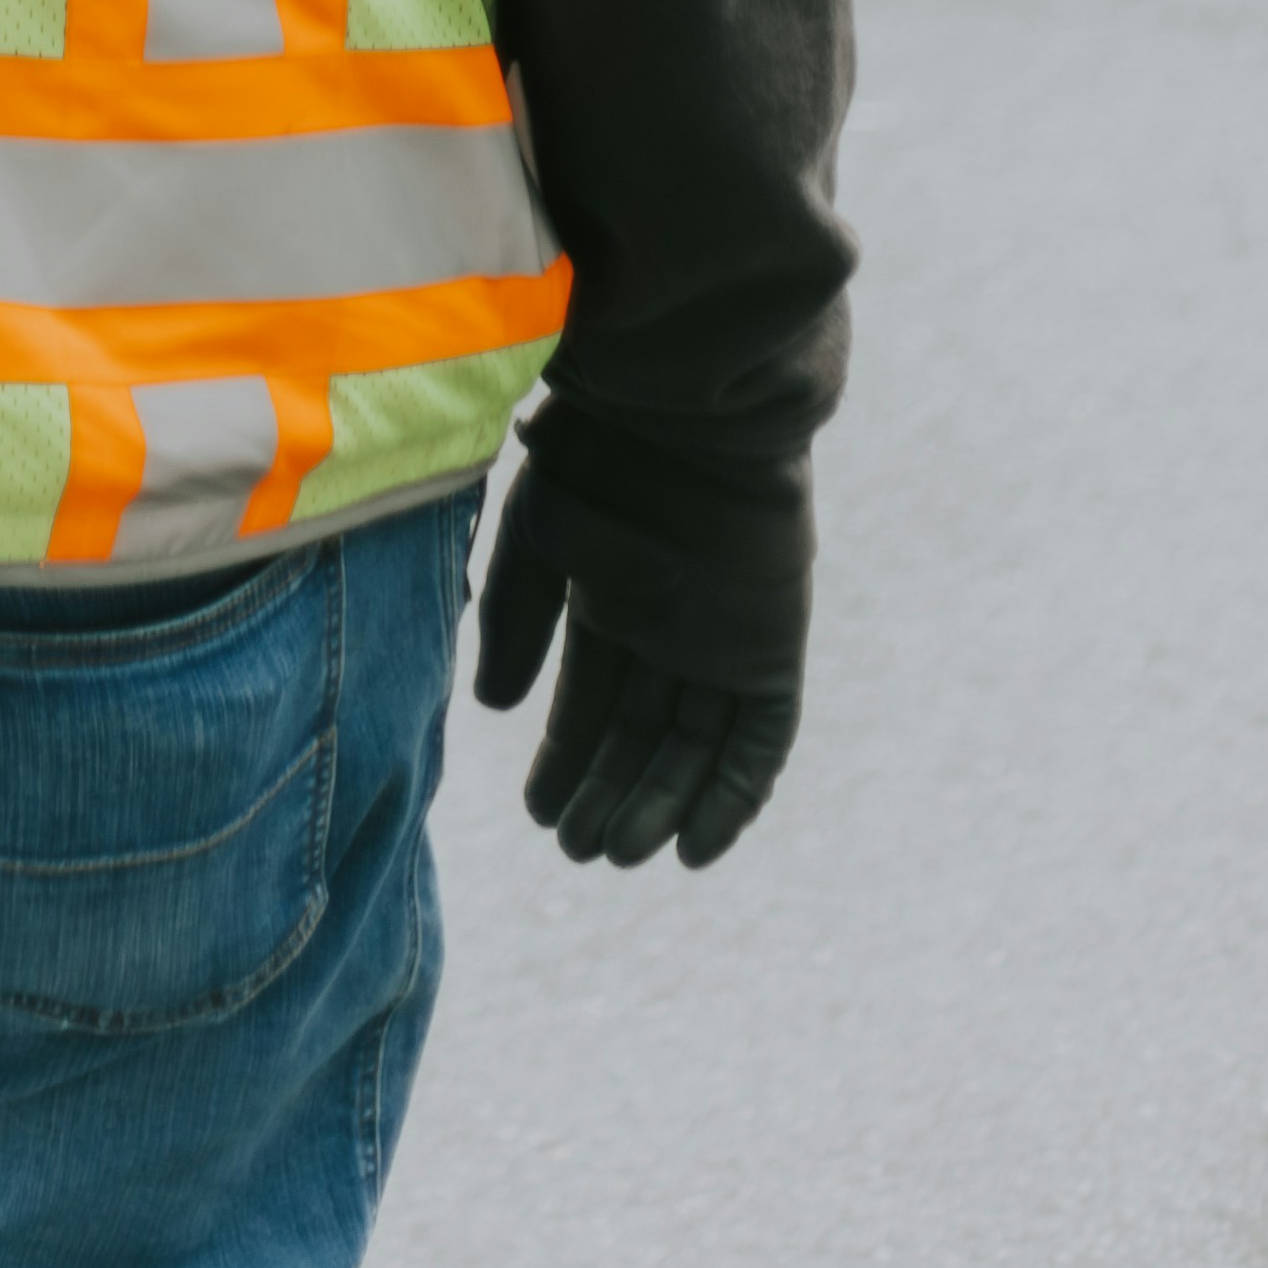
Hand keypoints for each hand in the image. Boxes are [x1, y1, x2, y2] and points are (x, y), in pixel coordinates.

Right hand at [471, 453, 801, 873]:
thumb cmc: (601, 459)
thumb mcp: (535, 538)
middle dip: (609, 796)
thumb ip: (515, 618)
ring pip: (697, 750)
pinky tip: (695, 846)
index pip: (592, 701)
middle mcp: (670, 629)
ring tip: (618, 852)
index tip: (540, 812)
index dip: (567, 759)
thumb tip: (494, 707)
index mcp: (612, 598)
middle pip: (642, 736)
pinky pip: (762, 743)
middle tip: (578, 849)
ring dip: (661, 806)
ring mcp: (726, 643)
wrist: (689, 415)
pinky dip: (734, 797)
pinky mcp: (774, 652)